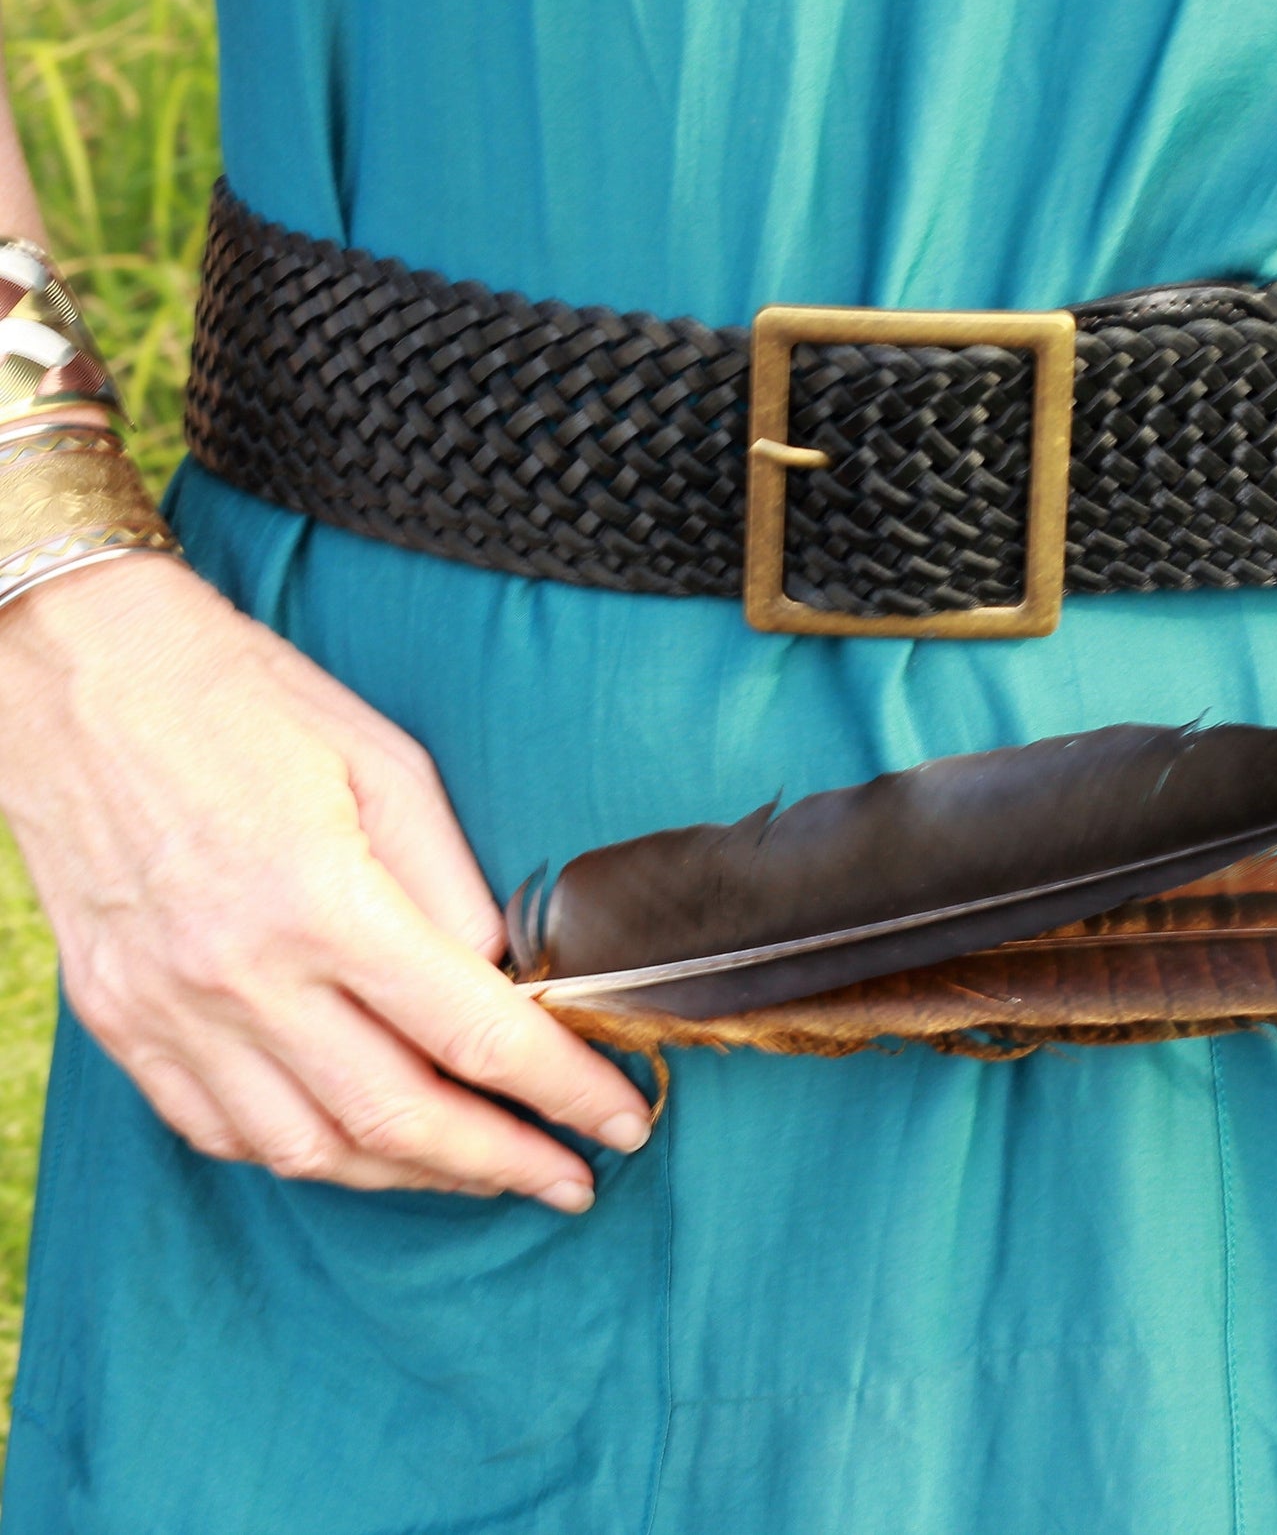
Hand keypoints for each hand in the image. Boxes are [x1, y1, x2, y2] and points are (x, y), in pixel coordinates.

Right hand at [0, 554, 652, 1206]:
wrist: (77, 674)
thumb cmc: (239, 696)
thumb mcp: (382, 759)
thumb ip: (451, 879)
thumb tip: (504, 976)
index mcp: (320, 900)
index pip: (472, 1033)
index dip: (561, 1090)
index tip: (619, 1119)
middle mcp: (240, 976)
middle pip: (396, 1117)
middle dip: (502, 1163)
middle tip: (572, 1181)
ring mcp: (167, 1012)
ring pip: (308, 1149)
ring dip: (410, 1174)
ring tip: (481, 1169)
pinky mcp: (119, 1022)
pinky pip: (221, 1132)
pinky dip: (304, 1153)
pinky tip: (361, 1143)